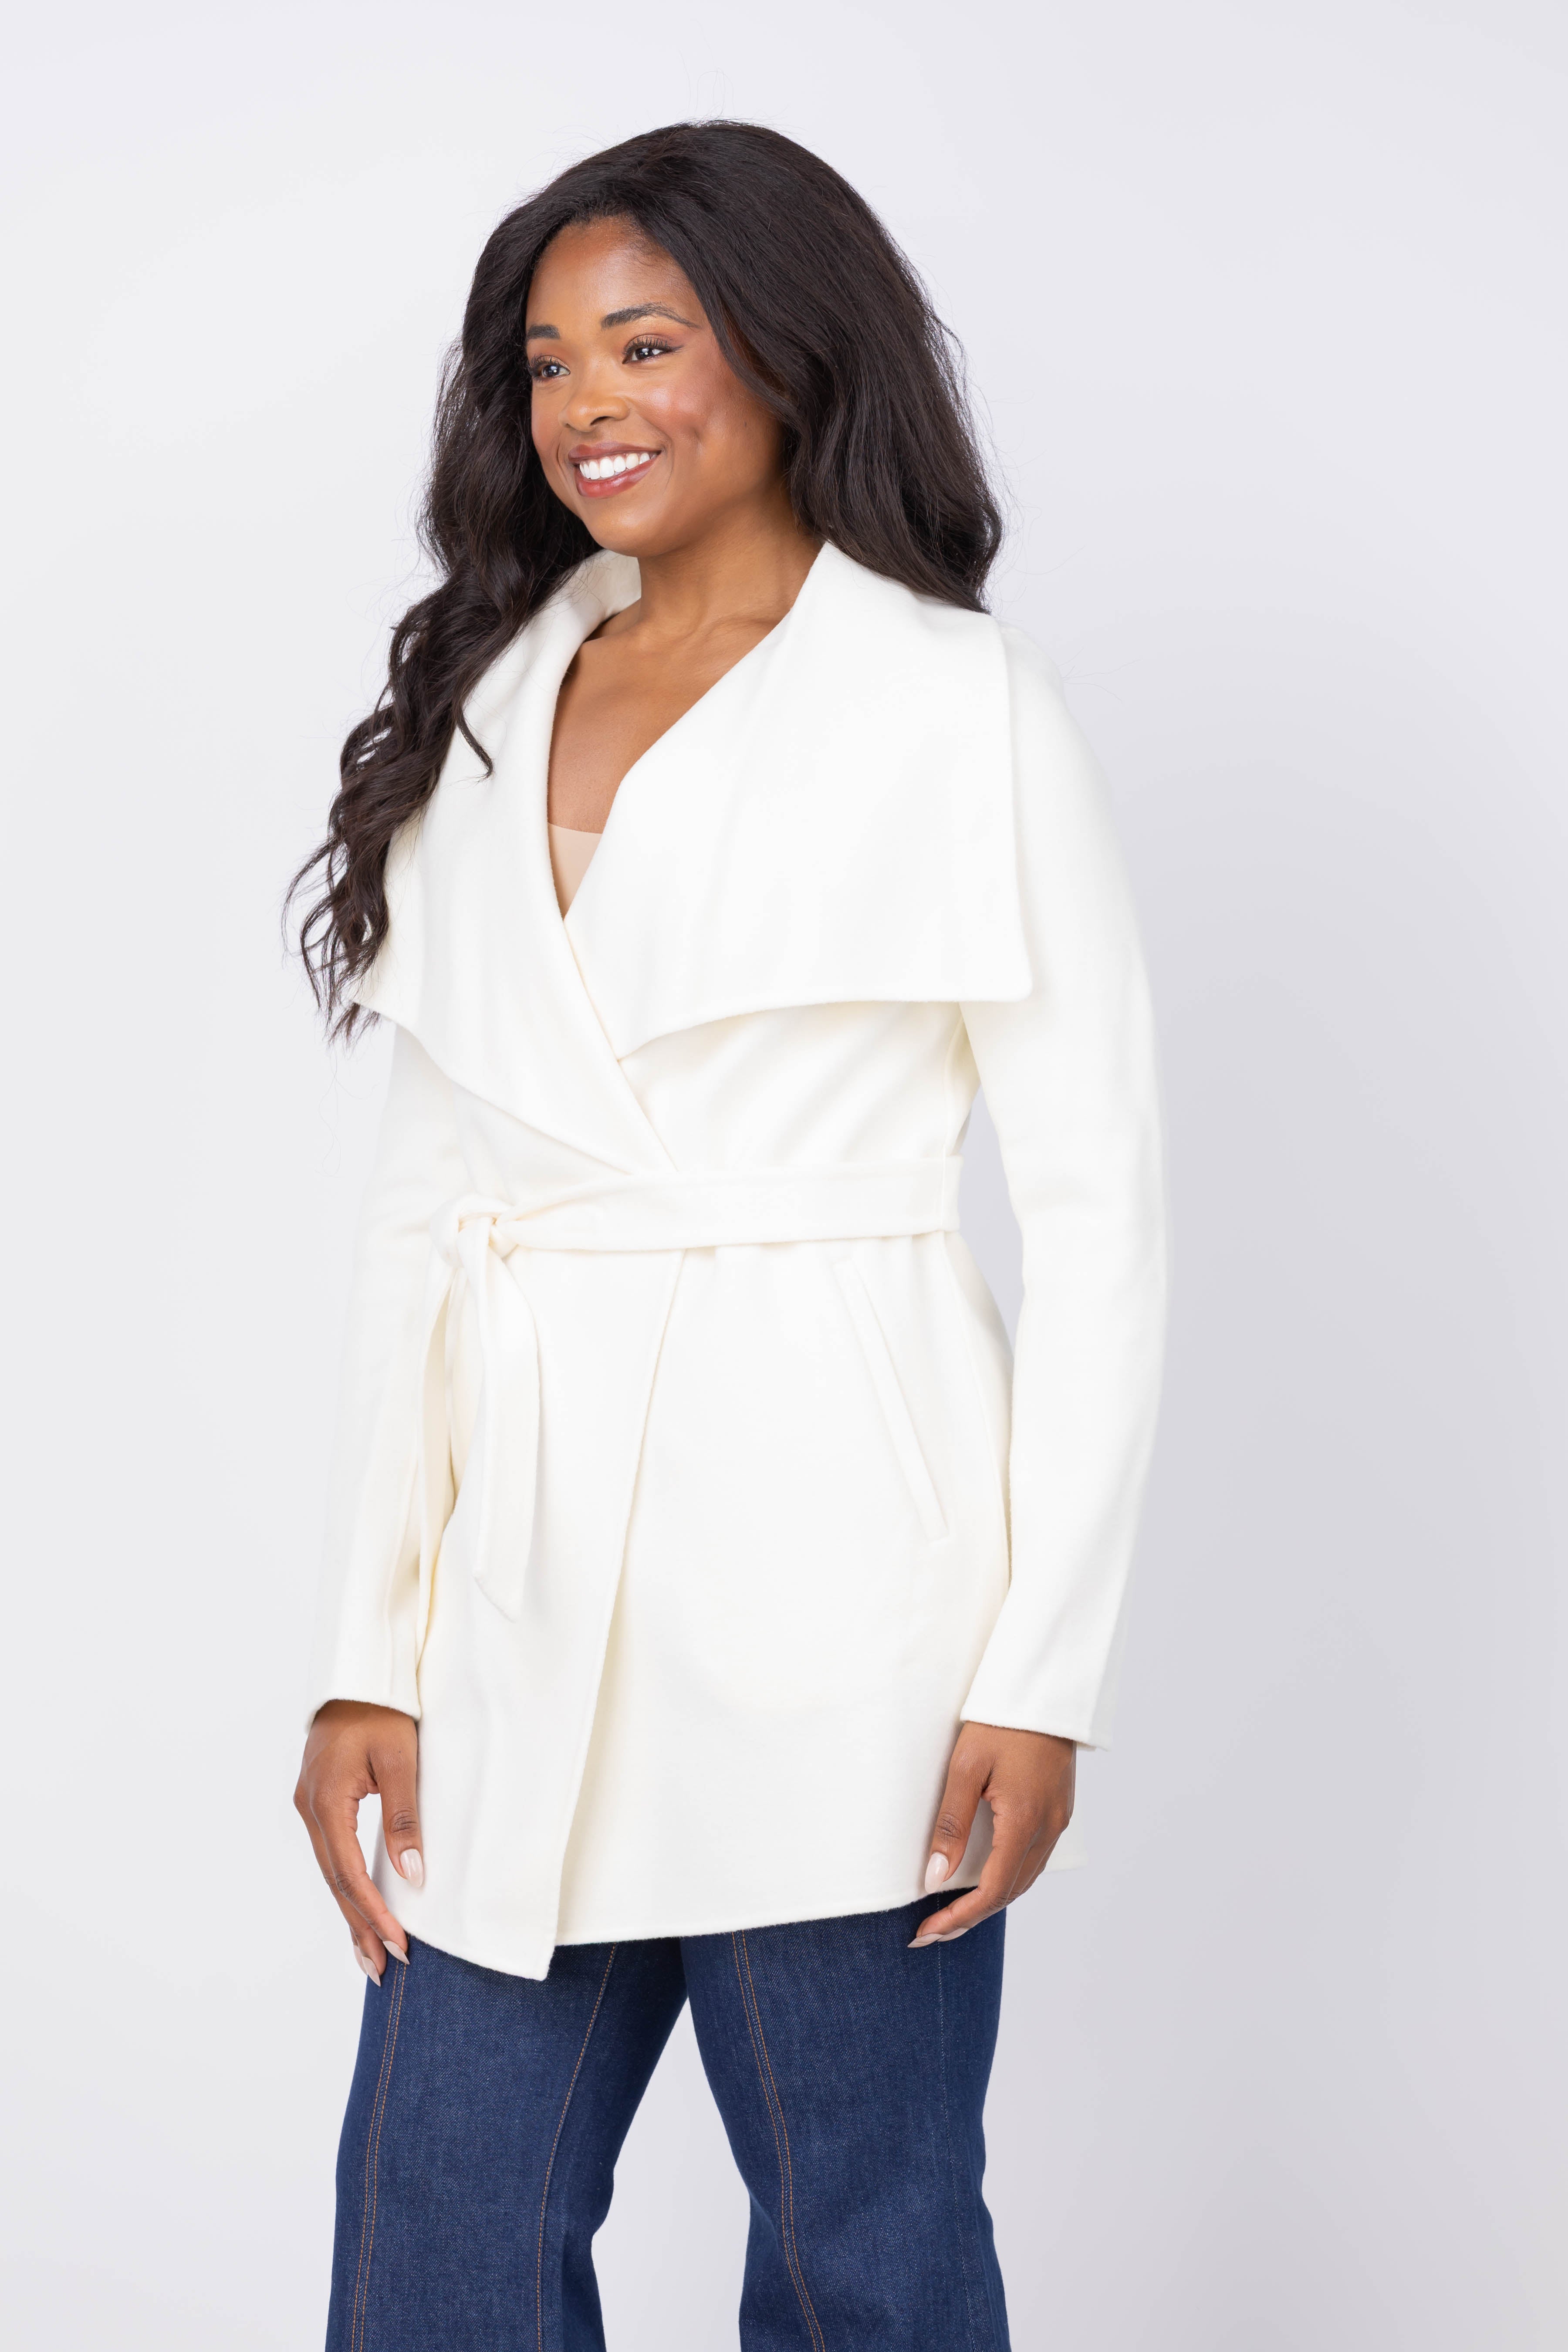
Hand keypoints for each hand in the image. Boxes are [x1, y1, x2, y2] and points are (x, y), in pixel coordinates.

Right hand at [294, 1700, 421, 1982]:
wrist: (358, 1674)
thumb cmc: (383, 1710)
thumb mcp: (401, 1759)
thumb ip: (404, 1817)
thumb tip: (413, 1875)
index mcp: (326, 1801)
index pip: (351, 1874)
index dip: (374, 1914)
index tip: (399, 1945)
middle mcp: (310, 1809)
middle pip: (336, 1881)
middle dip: (360, 1926)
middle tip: (382, 1968)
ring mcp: (310, 1806)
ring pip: (332, 1871)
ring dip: (352, 1911)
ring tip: (370, 1954)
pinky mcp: (319, 1802)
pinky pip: (332, 1854)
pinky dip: (347, 1885)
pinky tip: (359, 1908)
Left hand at [911, 1721, 1075, 1946]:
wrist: (1043, 1689)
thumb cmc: (1001, 1722)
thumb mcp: (966, 1768)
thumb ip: (952, 1824)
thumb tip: (936, 1877)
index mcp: (1025, 1821)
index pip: (993, 1889)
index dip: (960, 1917)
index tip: (927, 1932)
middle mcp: (1048, 1828)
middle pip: (1010, 1891)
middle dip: (971, 1917)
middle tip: (932, 1931)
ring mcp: (1058, 1820)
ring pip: (1024, 1878)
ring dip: (990, 1900)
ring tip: (954, 1914)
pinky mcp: (1059, 1810)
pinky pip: (1033, 1857)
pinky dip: (1008, 1877)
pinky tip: (986, 1878)